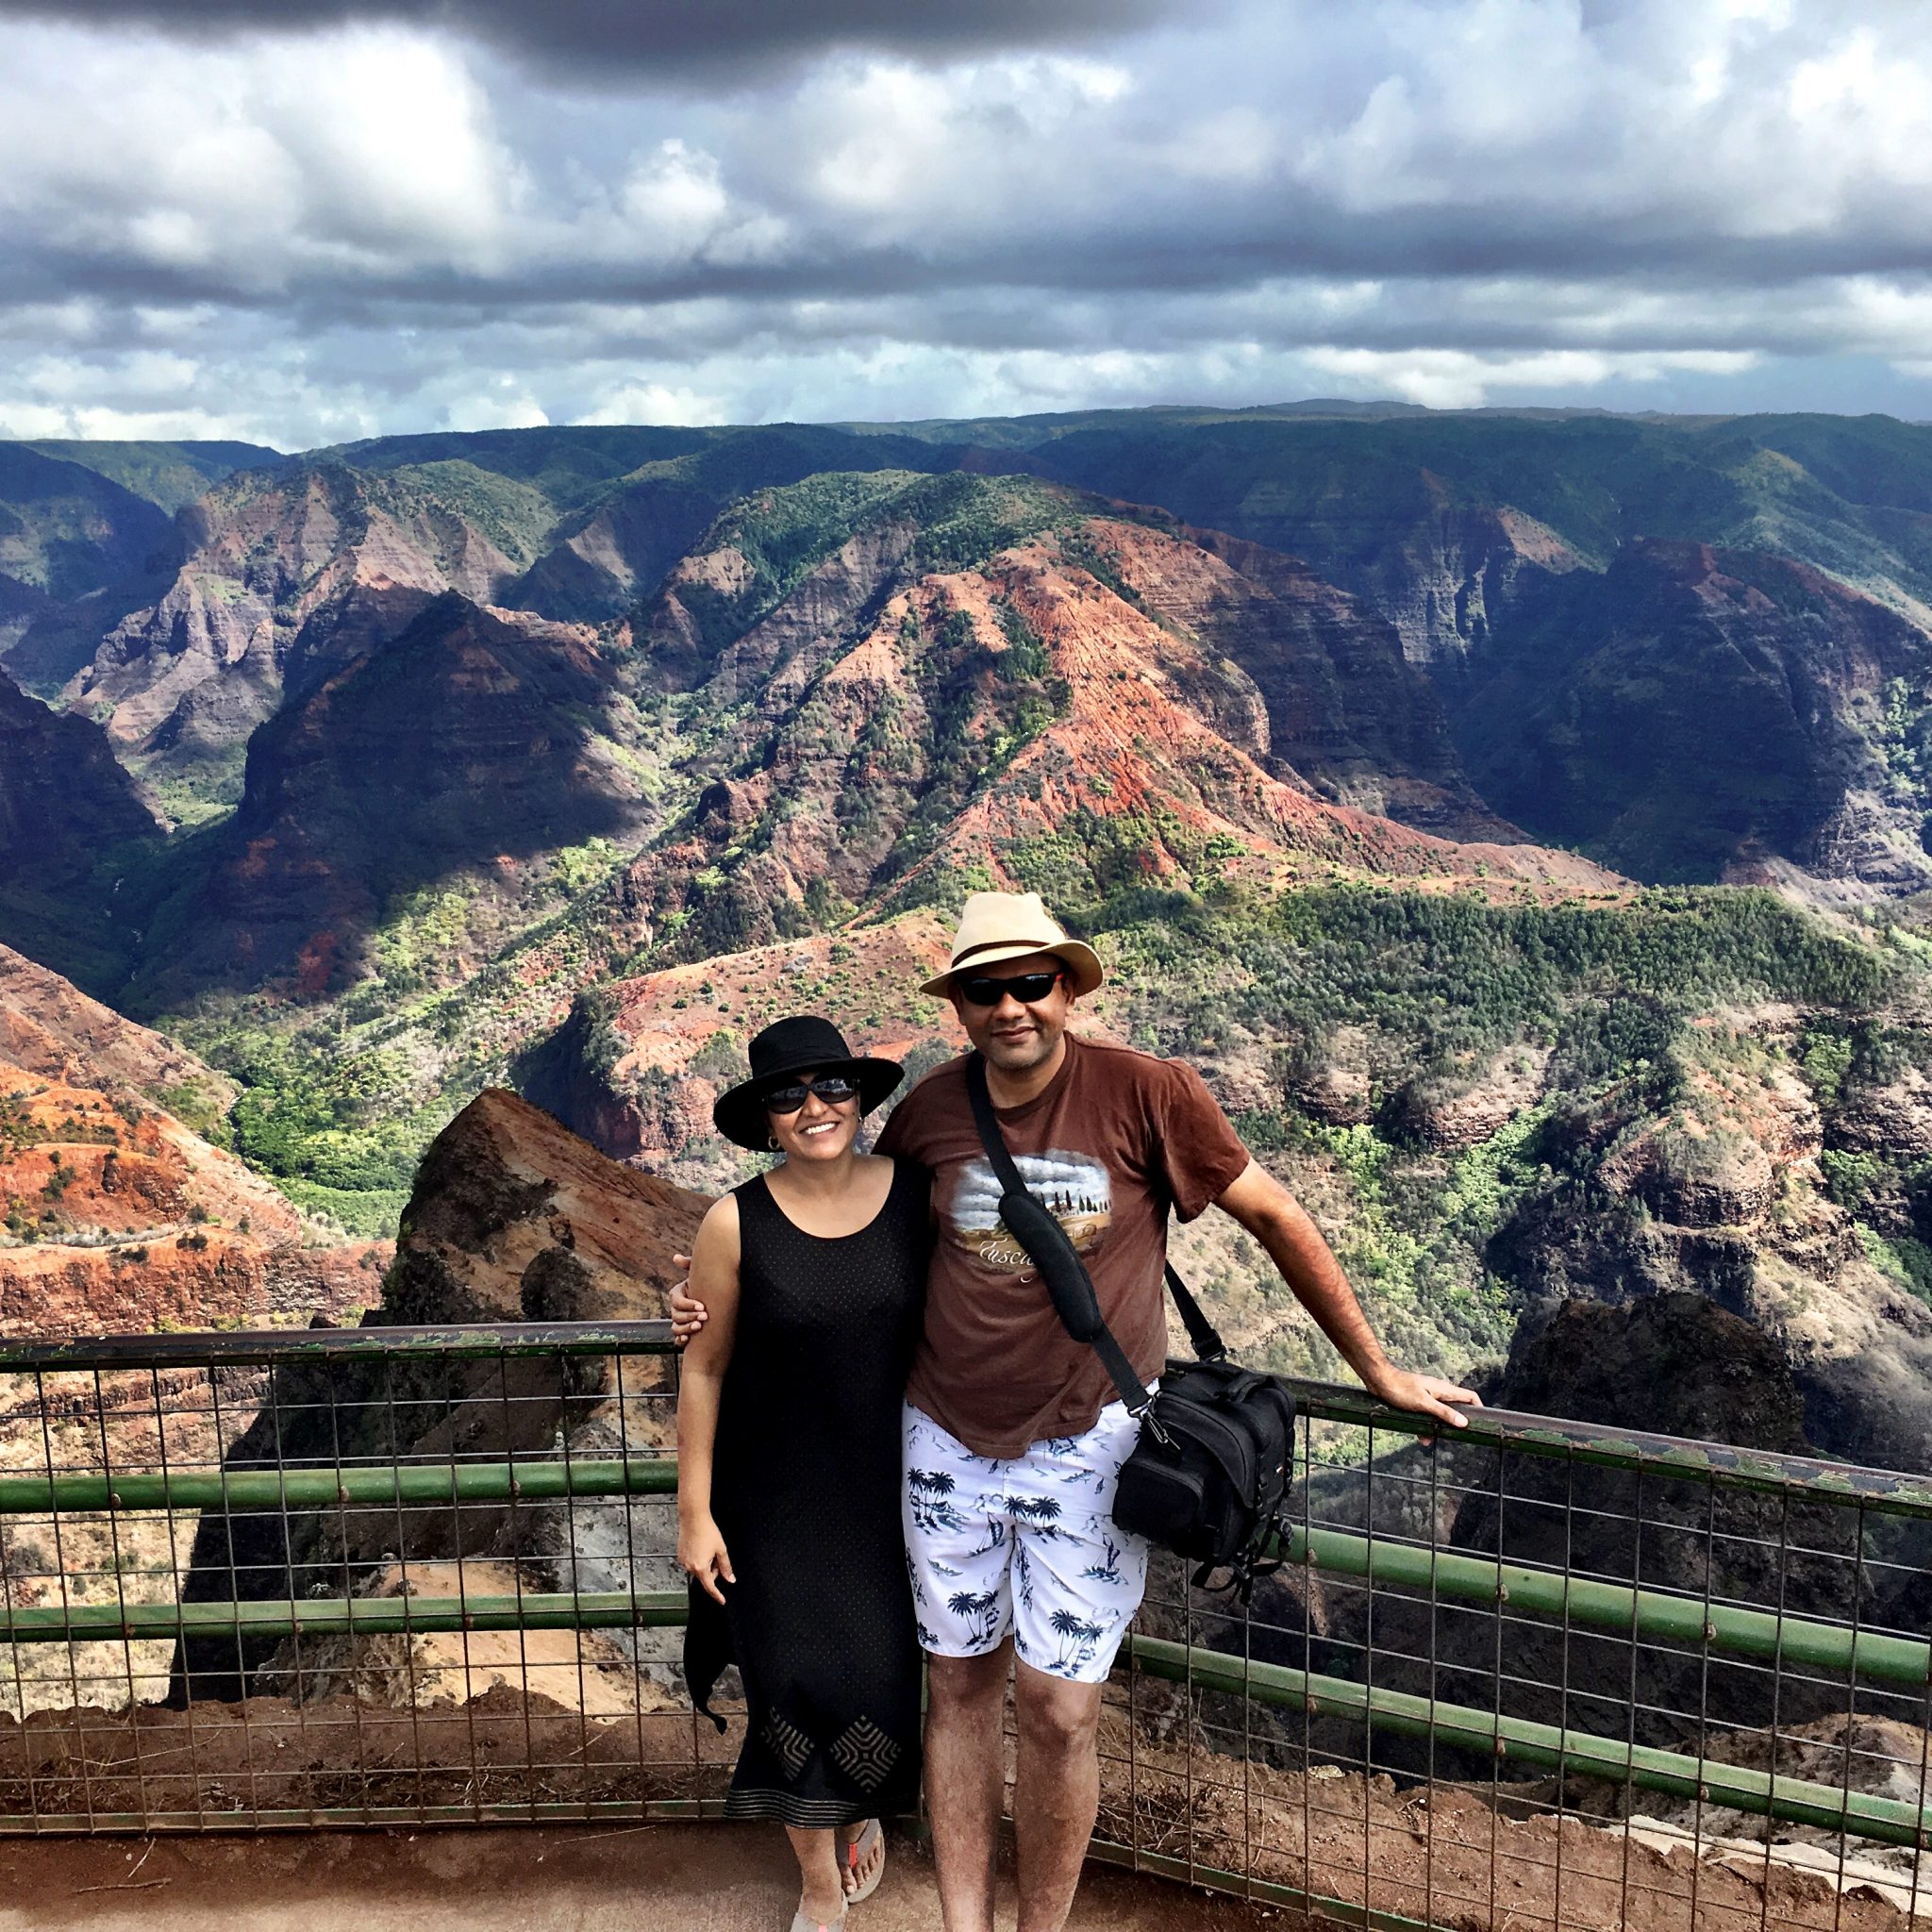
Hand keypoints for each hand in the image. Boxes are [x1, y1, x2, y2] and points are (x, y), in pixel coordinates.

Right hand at [668, 1253, 707, 1346]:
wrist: (722, 1299)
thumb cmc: (710, 1283)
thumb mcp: (701, 1273)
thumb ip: (690, 1264)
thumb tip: (675, 1258)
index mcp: (678, 1294)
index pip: (676, 1301)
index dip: (687, 1304)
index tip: (702, 1306)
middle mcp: (677, 1308)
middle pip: (675, 1315)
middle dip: (689, 1317)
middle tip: (705, 1317)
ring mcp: (680, 1321)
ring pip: (675, 1328)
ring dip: (685, 1328)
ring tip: (699, 1327)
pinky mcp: (686, 1333)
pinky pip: (677, 1340)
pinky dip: (680, 1341)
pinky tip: (688, 1340)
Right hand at [678, 1513, 734, 1604]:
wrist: (693, 1518)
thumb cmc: (708, 1531)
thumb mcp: (721, 1549)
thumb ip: (726, 1567)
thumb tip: (730, 1579)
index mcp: (701, 1567)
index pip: (710, 1587)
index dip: (717, 1595)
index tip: (722, 1600)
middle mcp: (690, 1567)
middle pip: (705, 1576)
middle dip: (713, 1570)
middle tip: (717, 1555)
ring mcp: (684, 1562)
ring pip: (699, 1569)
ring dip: (706, 1564)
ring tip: (708, 1548)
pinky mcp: (680, 1556)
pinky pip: (692, 1563)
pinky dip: (698, 1559)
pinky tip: (701, 1547)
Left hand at [1362, 1365, 1480, 1428]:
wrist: (1378, 1380)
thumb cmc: (1400, 1389)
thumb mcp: (1424, 1404)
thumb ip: (1444, 1413)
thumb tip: (1464, 1422)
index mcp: (1444, 1390)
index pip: (1469, 1396)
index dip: (1478, 1408)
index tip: (1481, 1422)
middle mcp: (1438, 1392)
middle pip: (1456, 1409)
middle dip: (1455, 1423)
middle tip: (1453, 1437)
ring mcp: (1428, 1396)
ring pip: (1440, 1415)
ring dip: (1437, 1427)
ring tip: (1429, 1439)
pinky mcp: (1417, 1402)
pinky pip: (1427, 1416)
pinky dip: (1425, 1425)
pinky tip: (1420, 1436)